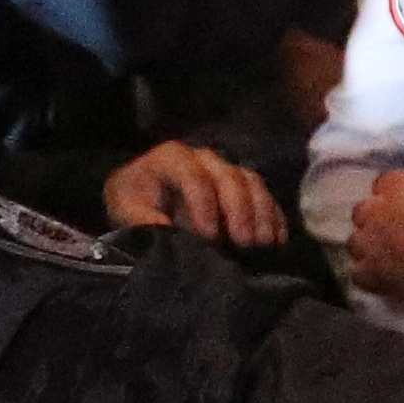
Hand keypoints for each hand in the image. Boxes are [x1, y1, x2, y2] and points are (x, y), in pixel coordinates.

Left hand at [105, 139, 282, 246]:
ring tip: (263, 243)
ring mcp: (227, 170)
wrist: (143, 197)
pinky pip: (265, 195)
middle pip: (229, 177)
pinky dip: (273, 217)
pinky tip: (277, 241)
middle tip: (244, 242)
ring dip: (261, 213)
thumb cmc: (133, 201)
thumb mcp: (126, 209)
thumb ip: (142, 219)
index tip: (208, 236)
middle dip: (239, 210)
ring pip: (252, 182)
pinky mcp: (243, 187)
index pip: (193, 175)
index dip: (203, 204)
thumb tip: (166, 234)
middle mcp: (204, 159)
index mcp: (173, 158)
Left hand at [343, 167, 403, 327]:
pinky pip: (359, 274)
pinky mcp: (369, 274)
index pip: (385, 182)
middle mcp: (376, 211)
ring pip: (355, 242)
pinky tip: (384, 281)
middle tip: (395, 230)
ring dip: (368, 247)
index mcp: (399, 186)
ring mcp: (368, 244)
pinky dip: (369, 277)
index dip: (395, 193)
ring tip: (386, 257)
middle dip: (374, 218)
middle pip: (363, 210)